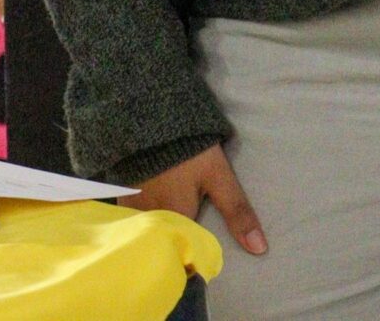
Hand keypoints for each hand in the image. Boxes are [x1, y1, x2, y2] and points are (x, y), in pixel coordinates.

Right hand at [122, 143, 265, 255]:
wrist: (150, 114)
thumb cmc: (188, 150)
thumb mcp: (219, 178)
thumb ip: (237, 212)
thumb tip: (259, 249)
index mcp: (174, 216)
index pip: (183, 252)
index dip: (191, 260)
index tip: (198, 265)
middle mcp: (148, 214)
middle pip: (161, 241)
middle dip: (172, 249)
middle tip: (185, 253)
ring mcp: (130, 202)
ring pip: (144, 230)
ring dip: (156, 234)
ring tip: (168, 237)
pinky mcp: (121, 191)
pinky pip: (130, 216)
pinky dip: (140, 221)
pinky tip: (148, 218)